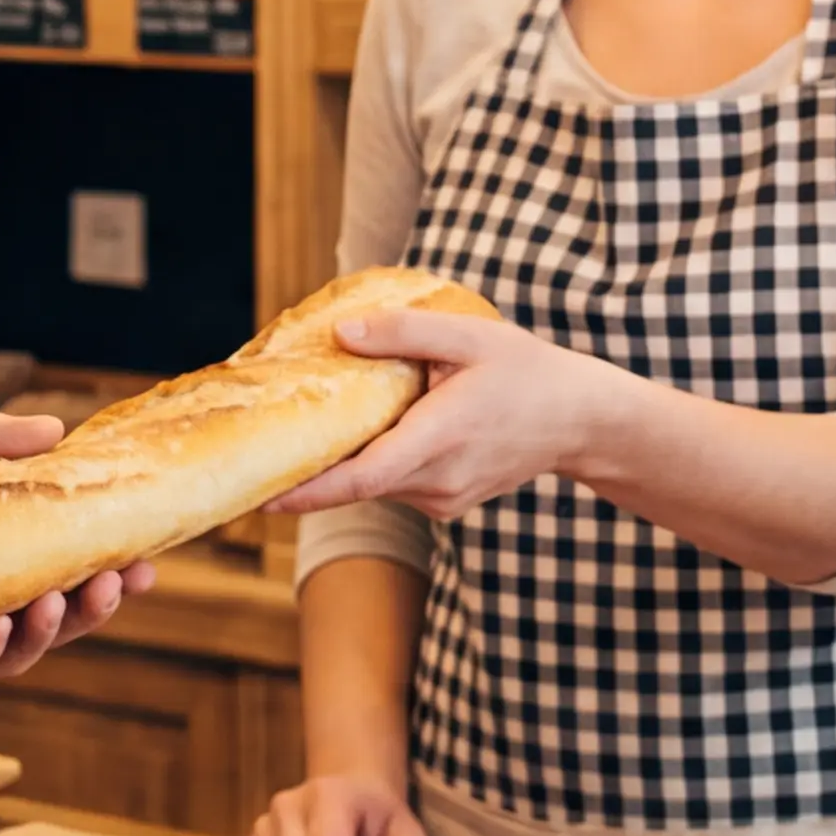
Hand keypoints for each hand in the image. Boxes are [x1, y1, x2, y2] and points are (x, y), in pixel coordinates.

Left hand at [271, 308, 627, 519]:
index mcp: (440, 439)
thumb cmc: (526, 370)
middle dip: (306, 473)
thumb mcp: (469, 335)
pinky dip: (370, 465)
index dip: (308, 492)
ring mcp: (444, 498)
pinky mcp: (447, 502)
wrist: (581, 419)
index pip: (361, 479)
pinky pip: (395, 485)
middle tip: (254, 455)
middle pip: (356, 485)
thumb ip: (404, 333)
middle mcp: (439, 481)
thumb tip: (343, 334)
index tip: (261, 496)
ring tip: (299, 436)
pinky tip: (361, 434)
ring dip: (339, 465)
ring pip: (374, 485)